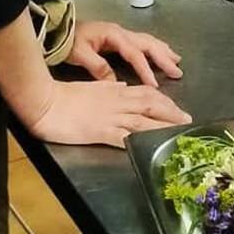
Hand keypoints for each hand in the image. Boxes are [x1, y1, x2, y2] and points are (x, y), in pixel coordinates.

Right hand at [25, 79, 190, 148]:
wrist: (46, 102)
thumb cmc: (65, 96)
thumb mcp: (93, 87)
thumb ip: (110, 89)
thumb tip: (125, 88)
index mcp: (115, 91)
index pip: (146, 93)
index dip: (164, 100)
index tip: (176, 108)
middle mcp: (117, 102)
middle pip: (151, 105)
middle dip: (171, 112)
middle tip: (187, 120)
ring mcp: (110, 117)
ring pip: (144, 120)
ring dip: (163, 126)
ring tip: (179, 132)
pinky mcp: (101, 132)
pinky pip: (125, 137)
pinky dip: (140, 141)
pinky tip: (152, 146)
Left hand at [67, 19, 182, 88]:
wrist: (58, 29)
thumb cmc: (68, 40)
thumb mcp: (80, 54)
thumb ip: (98, 67)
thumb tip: (115, 83)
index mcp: (114, 35)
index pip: (134, 54)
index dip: (145, 69)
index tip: (154, 85)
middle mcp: (121, 32)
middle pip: (148, 44)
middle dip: (163, 57)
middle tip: (177, 71)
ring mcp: (121, 34)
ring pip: (148, 41)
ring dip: (162, 51)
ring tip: (176, 60)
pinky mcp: (119, 38)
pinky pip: (142, 42)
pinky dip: (155, 48)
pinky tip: (160, 53)